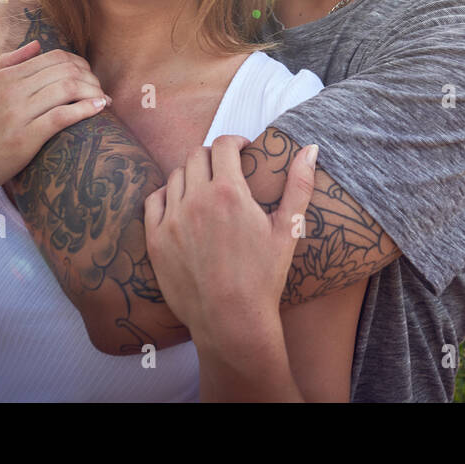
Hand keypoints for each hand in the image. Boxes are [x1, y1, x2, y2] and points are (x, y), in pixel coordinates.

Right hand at [0, 39, 109, 206]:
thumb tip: (36, 45)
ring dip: (93, 91)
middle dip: (90, 77)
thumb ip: (6, 64)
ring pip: (67, 88)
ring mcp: (17, 114)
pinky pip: (62, 116)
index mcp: (3, 77)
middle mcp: (11, 91)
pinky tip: (98, 109)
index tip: (88, 76)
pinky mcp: (23, 139)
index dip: (78, 64)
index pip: (53, 57)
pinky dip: (85, 109)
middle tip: (100, 89)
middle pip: (64, 70)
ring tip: (104, 100)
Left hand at [144, 135, 316, 352]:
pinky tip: (181, 206)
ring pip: (175, 176)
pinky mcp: (156, 240)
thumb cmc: (264, 278)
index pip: (223, 145)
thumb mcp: (288, 230)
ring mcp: (172, 219)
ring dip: (190, 175)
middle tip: (225, 170)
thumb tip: (310, 148)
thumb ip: (299, 185)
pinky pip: (154, 201)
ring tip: (205, 189)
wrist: (231, 321)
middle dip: (213, 156)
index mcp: (229, 192)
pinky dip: (167, 196)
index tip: (242, 149)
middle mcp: (197, 199)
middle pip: (196, 156)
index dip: (234, 142)